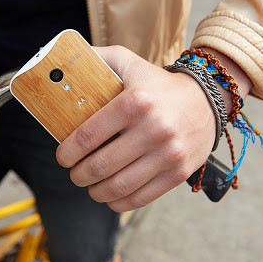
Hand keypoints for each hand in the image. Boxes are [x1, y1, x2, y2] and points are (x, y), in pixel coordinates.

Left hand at [55, 45, 217, 211]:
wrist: (207, 98)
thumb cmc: (157, 83)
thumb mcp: (127, 61)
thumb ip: (95, 59)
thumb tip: (56, 66)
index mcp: (135, 102)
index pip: (87, 137)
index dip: (67, 153)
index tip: (63, 156)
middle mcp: (153, 129)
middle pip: (100, 166)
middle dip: (78, 175)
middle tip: (75, 172)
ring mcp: (168, 153)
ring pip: (118, 187)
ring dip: (95, 192)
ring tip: (90, 185)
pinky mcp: (178, 172)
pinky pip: (140, 198)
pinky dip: (119, 202)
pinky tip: (110, 196)